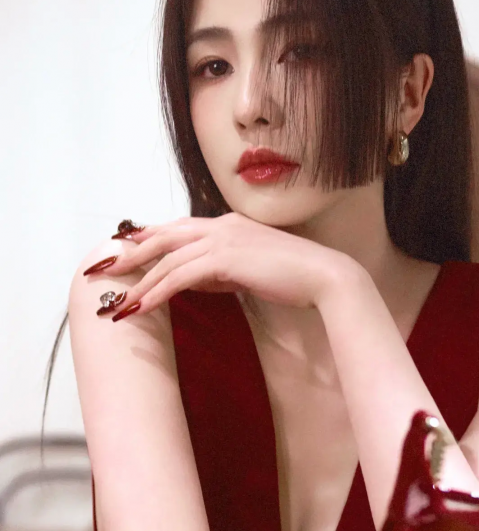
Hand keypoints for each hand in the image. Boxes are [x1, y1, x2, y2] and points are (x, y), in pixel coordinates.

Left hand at [85, 213, 354, 317]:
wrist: (323, 278)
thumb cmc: (293, 277)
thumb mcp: (249, 270)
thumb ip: (221, 270)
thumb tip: (193, 280)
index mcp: (227, 224)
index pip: (178, 228)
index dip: (148, 238)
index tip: (123, 250)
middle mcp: (220, 225)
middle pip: (162, 236)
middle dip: (129, 254)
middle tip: (102, 269)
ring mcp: (223, 238)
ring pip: (167, 258)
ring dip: (139, 282)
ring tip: (119, 304)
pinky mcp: (226, 258)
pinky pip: (181, 275)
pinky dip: (158, 291)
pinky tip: (143, 306)